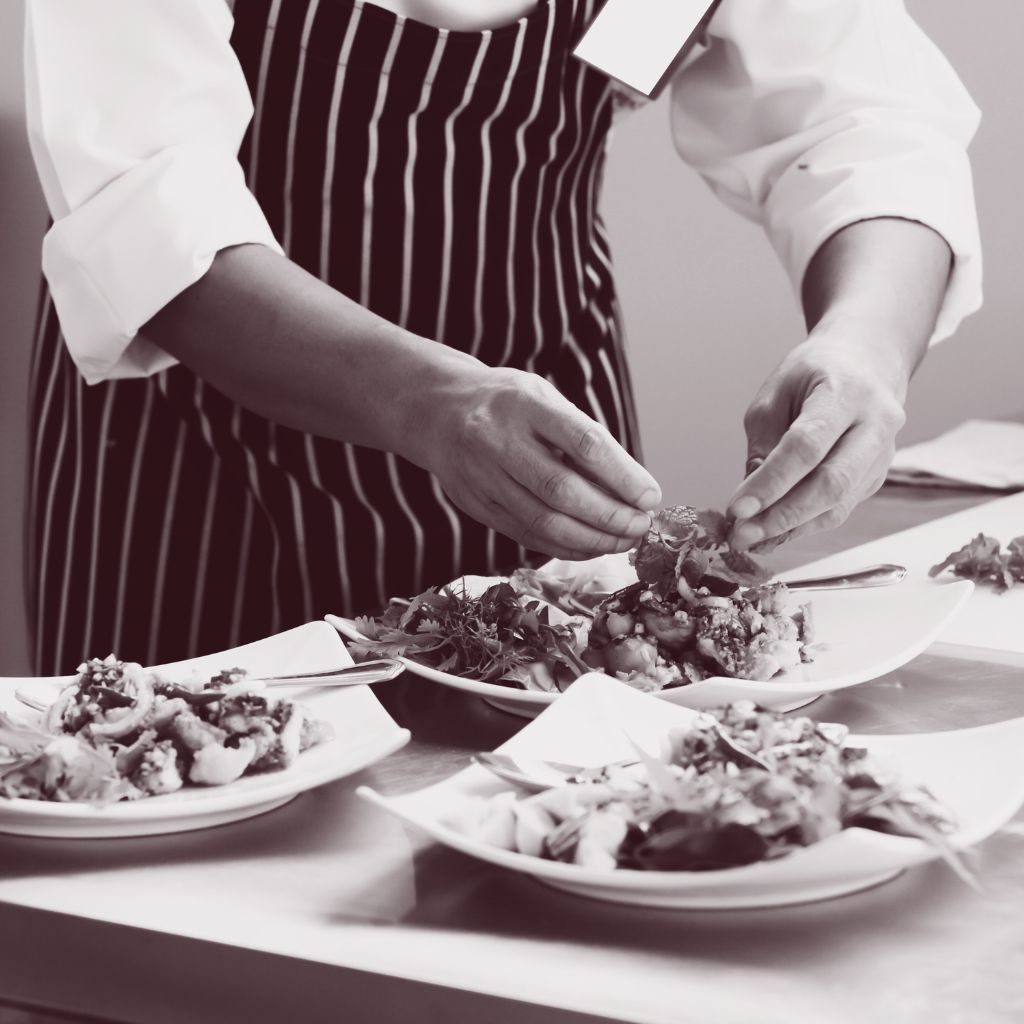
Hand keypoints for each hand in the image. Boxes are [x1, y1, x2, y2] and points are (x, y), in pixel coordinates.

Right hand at [419, 366, 660, 558]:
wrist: (438, 412)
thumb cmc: (507, 404)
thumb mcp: (544, 399)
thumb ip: (582, 437)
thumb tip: (632, 488)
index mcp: (526, 403)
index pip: (583, 443)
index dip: (622, 475)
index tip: (650, 497)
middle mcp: (500, 439)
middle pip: (562, 490)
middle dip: (610, 516)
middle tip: (641, 527)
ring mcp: (483, 476)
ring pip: (543, 521)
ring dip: (592, 539)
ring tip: (623, 541)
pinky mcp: (476, 505)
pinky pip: (526, 535)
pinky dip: (564, 547)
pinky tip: (591, 547)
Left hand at [726, 325, 908, 549]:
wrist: (868, 360)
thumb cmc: (815, 373)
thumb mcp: (776, 393)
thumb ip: (764, 443)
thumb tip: (751, 498)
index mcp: (846, 392)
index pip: (807, 446)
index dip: (771, 482)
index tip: (737, 509)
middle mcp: (876, 424)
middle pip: (831, 483)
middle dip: (782, 516)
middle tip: (742, 535)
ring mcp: (883, 453)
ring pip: (839, 504)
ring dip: (791, 528)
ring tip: (750, 538)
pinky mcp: (877, 475)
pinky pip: (840, 508)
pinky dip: (804, 524)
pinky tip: (773, 530)